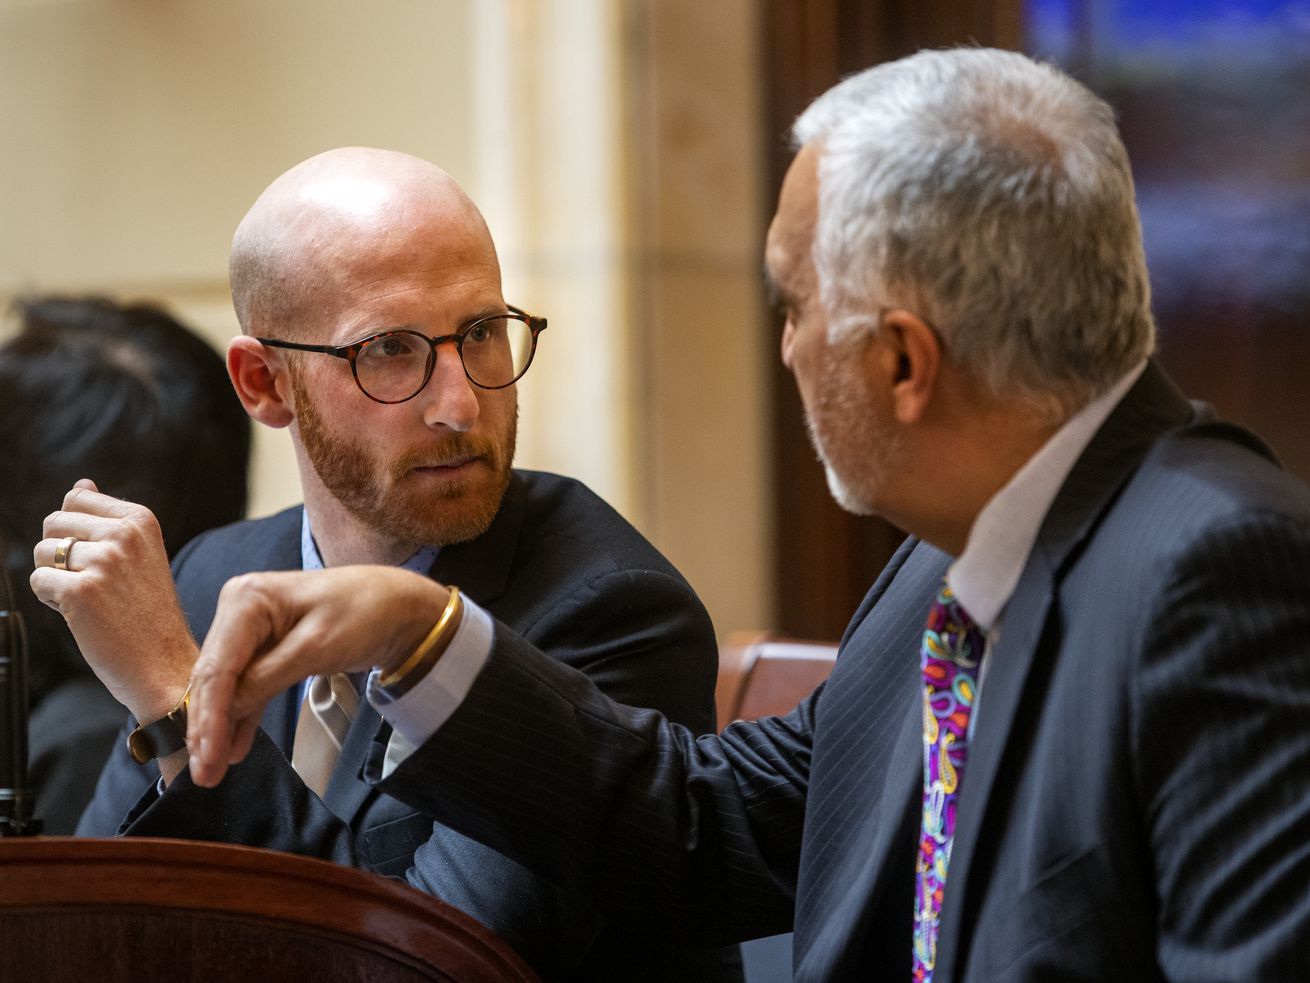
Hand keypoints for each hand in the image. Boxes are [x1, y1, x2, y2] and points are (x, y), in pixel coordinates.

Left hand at [30, 479, 196, 725]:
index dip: (78, 532)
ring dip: (56, 578)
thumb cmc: (150, 614)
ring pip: (43, 552)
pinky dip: (52, 601)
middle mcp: (124, 534)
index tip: (105, 560)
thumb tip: (82, 483)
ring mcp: (103, 560)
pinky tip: (84, 615)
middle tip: (96, 584)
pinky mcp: (81, 590)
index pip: (77, 498)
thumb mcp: (140, 554)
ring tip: (91, 600)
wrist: (166, 665)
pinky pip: (39, 582)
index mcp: (141, 520)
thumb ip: (108, 517)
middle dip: (62, 553)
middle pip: (54, 522)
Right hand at [186, 565, 448, 787]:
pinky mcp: (265, 646)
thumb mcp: (318, 647)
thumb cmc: (365, 614)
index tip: (208, 760)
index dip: (210, 717)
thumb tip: (225, 712)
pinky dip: (242, 714)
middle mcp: (239, 608)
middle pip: (214, 676)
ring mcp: (251, 628)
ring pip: (225, 684)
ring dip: (220, 726)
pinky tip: (235, 747)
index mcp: (247, 599)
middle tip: (205, 775)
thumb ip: (267, 678)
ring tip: (213, 770)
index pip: (218, 666)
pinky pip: (247, 684)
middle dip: (208, 727)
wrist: (400, 605)